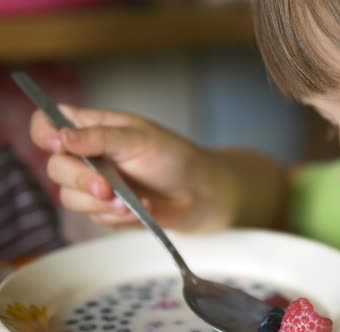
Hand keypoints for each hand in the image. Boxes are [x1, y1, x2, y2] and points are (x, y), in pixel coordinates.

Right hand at [30, 105, 236, 230]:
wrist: (199, 193)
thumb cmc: (173, 157)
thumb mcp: (140, 139)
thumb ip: (100, 138)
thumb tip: (62, 136)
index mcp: (90, 128)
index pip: (46, 123)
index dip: (44, 133)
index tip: (58, 144)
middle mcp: (85, 156)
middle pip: (54, 167)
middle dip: (80, 179)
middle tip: (106, 187)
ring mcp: (93, 185)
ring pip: (70, 198)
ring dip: (101, 203)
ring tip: (132, 201)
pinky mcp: (104, 210)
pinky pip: (95, 218)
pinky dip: (118, 215)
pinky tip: (141, 209)